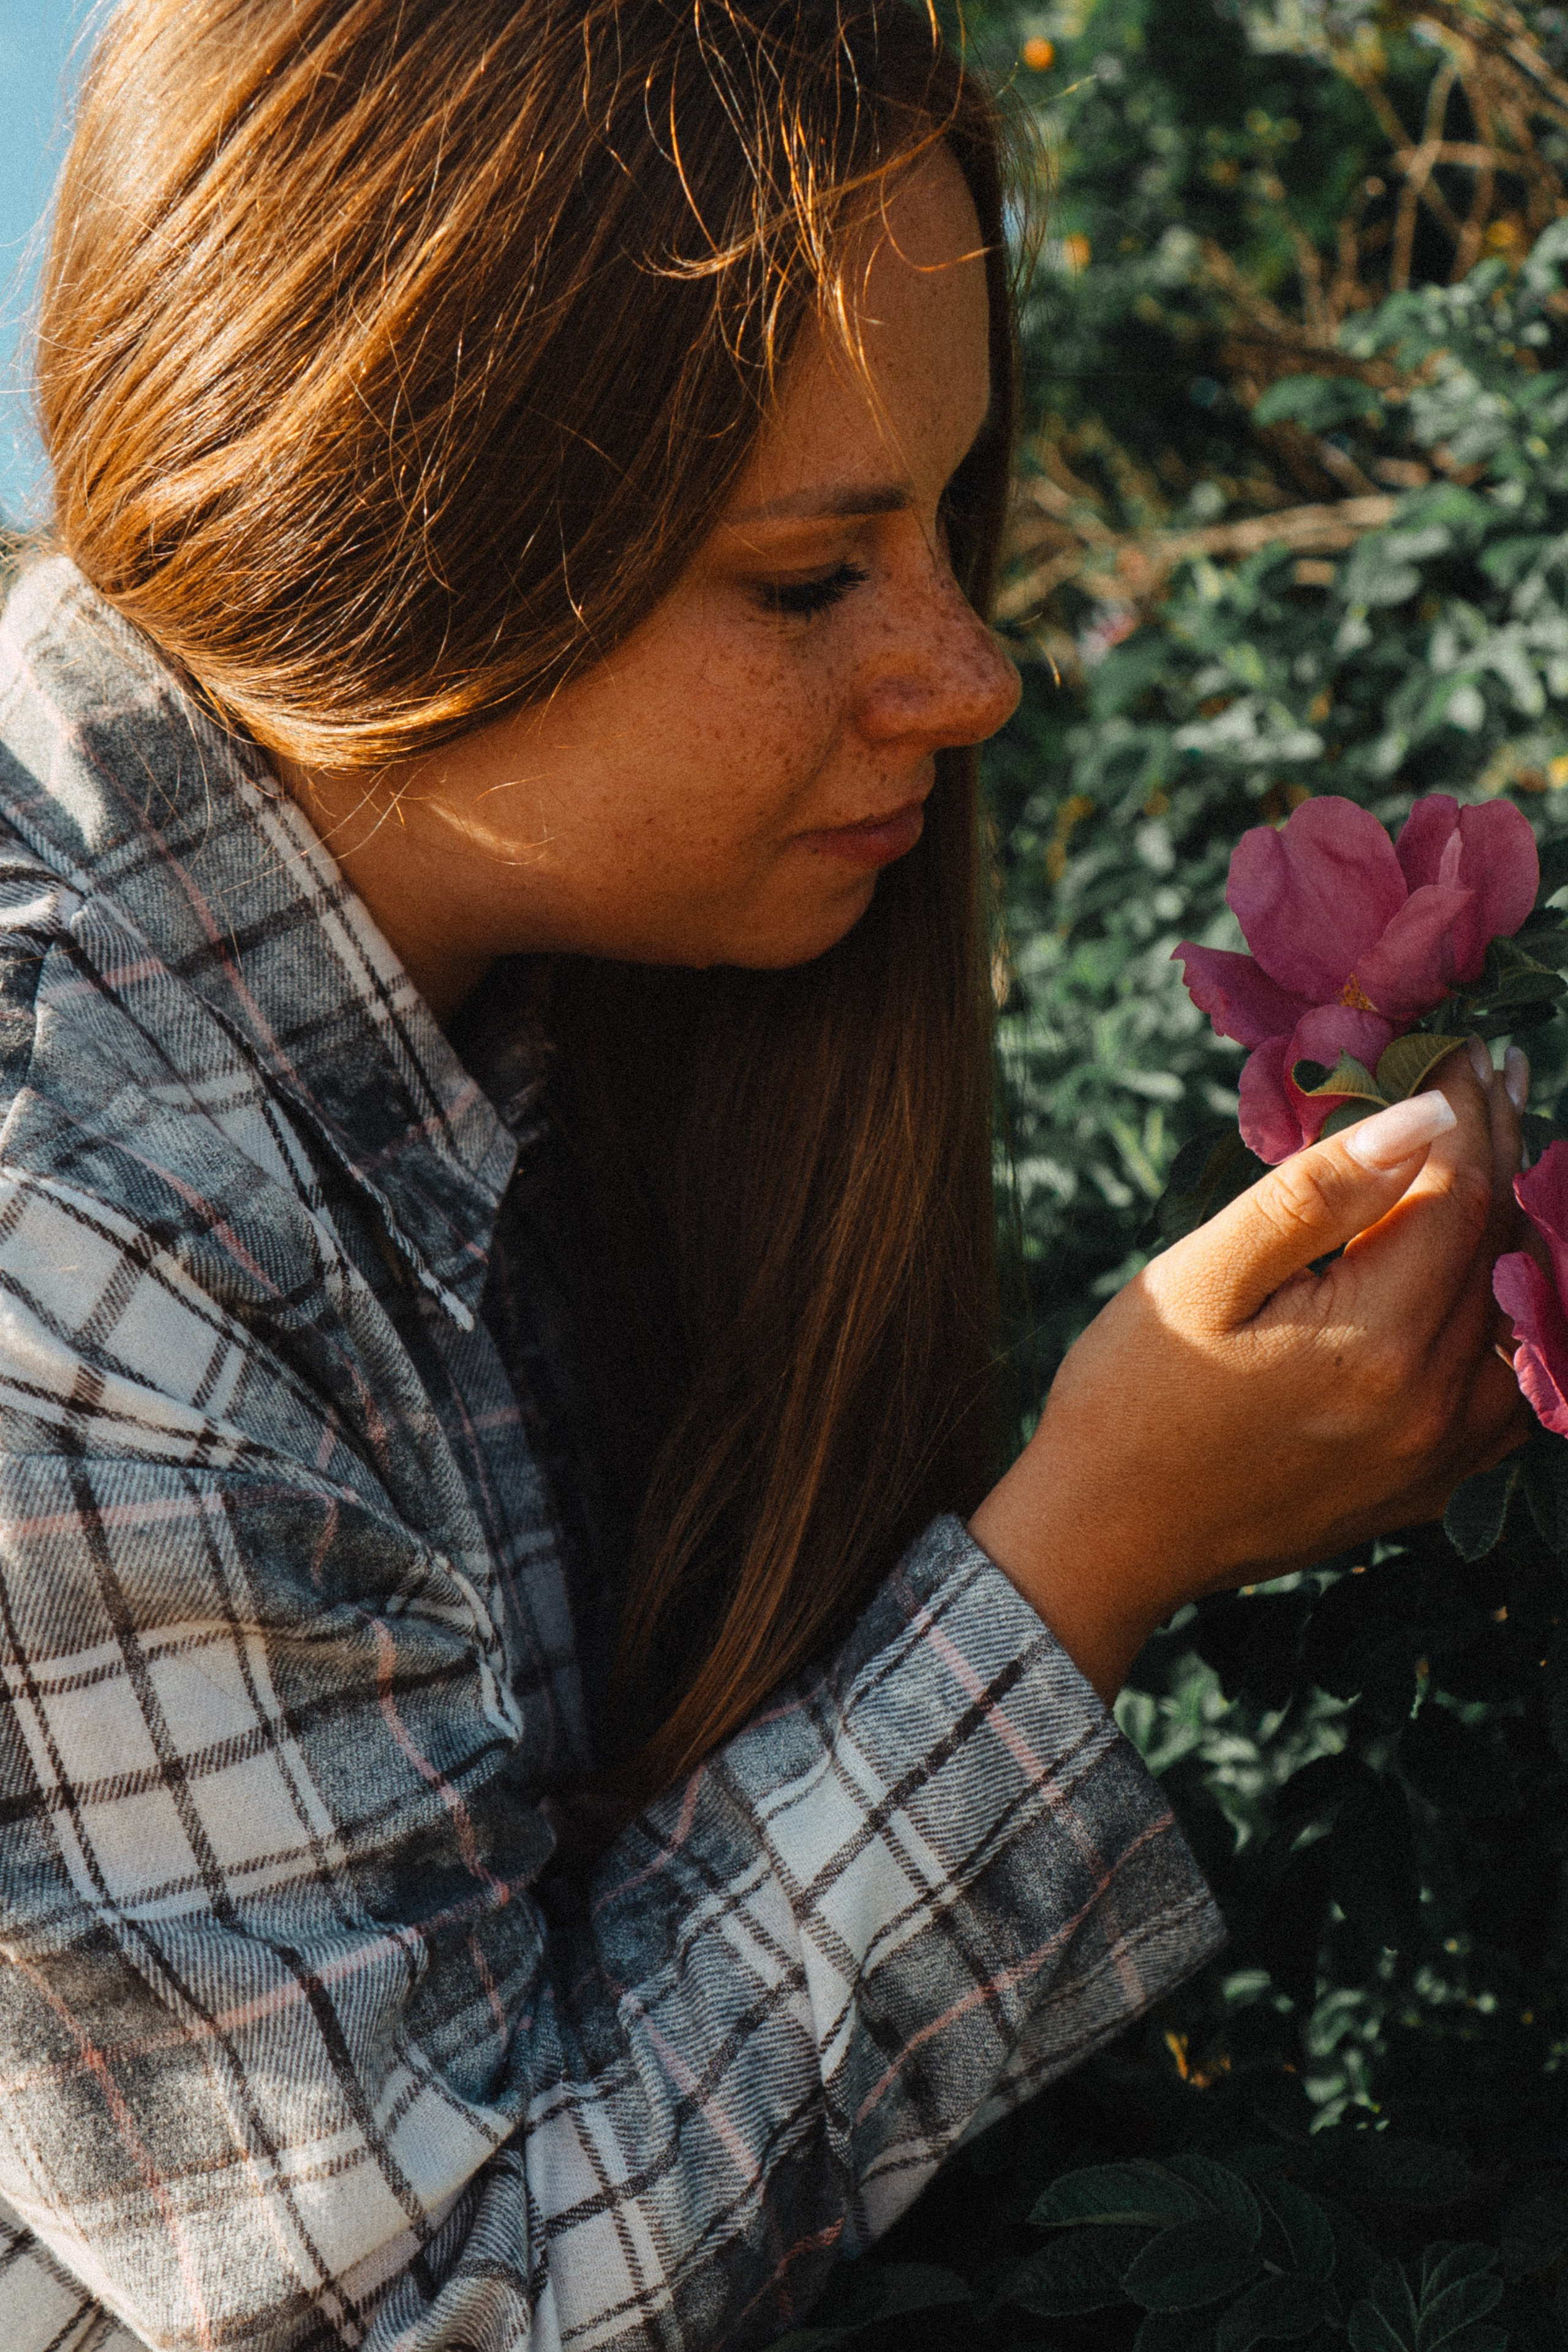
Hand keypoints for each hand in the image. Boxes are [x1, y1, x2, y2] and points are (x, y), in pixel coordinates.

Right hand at [969, 1044, 1530, 1700]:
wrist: (1103, 1540)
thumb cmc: (1129, 1398)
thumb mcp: (1201, 1276)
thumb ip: (1313, 1194)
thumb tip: (1422, 1113)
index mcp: (1372, 1343)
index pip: (1456, 1194)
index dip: (1464, 1110)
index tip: (1457, 1046)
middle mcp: (1430, 1405)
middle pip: (1499, 1246)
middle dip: (1496, 1149)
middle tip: (1492, 1074)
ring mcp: (1439, 1456)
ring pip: (1520, 1314)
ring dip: (1513, 1225)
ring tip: (1495, 1151)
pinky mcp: (1430, 1486)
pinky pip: (1513, 1391)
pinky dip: (1515, 1316)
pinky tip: (1492, 1270)